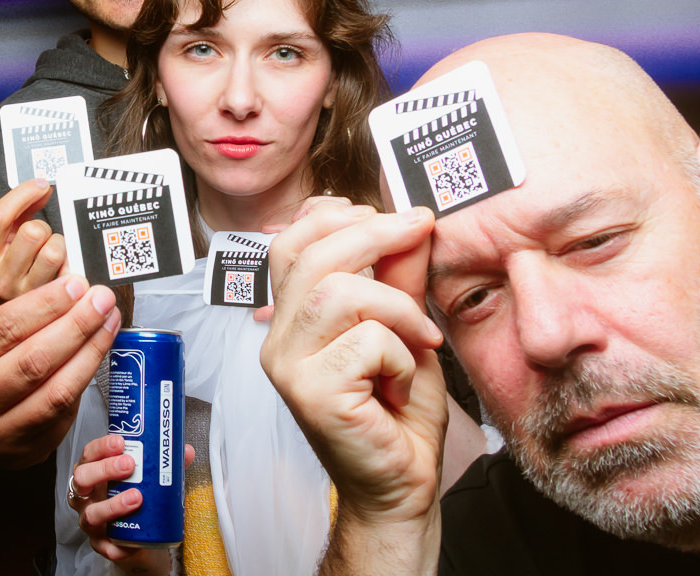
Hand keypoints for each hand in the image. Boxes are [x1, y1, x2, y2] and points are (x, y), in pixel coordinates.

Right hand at [0, 178, 67, 301]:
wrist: (15, 319)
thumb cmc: (16, 267)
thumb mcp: (9, 238)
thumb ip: (22, 209)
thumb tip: (43, 187)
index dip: (23, 194)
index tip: (41, 185)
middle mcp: (0, 279)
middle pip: (33, 232)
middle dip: (45, 228)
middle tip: (44, 237)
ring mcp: (26, 296)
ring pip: (54, 251)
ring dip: (60, 246)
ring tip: (54, 255)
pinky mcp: (50, 307)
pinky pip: (71, 272)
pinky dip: (72, 265)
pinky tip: (66, 270)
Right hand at [0, 275, 119, 467]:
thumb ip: (11, 316)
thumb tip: (68, 291)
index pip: (4, 330)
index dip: (47, 305)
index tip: (76, 286)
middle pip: (33, 363)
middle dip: (76, 327)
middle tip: (101, 300)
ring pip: (55, 395)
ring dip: (90, 354)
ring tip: (107, 324)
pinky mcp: (21, 455)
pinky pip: (63, 417)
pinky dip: (83, 382)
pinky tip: (94, 356)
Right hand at [69, 433, 193, 571]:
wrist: (138, 539)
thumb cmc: (135, 499)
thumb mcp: (145, 479)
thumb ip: (161, 464)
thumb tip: (185, 451)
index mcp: (93, 473)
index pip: (89, 455)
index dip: (101, 447)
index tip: (120, 442)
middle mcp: (85, 496)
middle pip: (82, 479)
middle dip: (104, 469)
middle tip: (130, 465)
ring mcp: (90, 521)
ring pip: (91, 514)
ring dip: (113, 505)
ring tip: (136, 497)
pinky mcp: (101, 545)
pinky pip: (106, 546)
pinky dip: (118, 544)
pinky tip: (133, 541)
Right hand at [260, 203, 446, 527]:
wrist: (403, 486)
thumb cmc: (400, 414)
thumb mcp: (405, 329)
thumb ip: (399, 277)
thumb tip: (410, 220)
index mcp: (291, 318)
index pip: (289, 242)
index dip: (334, 215)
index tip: (390, 215)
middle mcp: (278, 340)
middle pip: (310, 255)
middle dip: (375, 233)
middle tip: (420, 230)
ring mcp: (288, 367)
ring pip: (337, 293)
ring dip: (397, 307)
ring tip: (420, 339)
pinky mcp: (311, 394)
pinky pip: (365, 342)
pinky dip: (401, 357)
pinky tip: (400, 386)